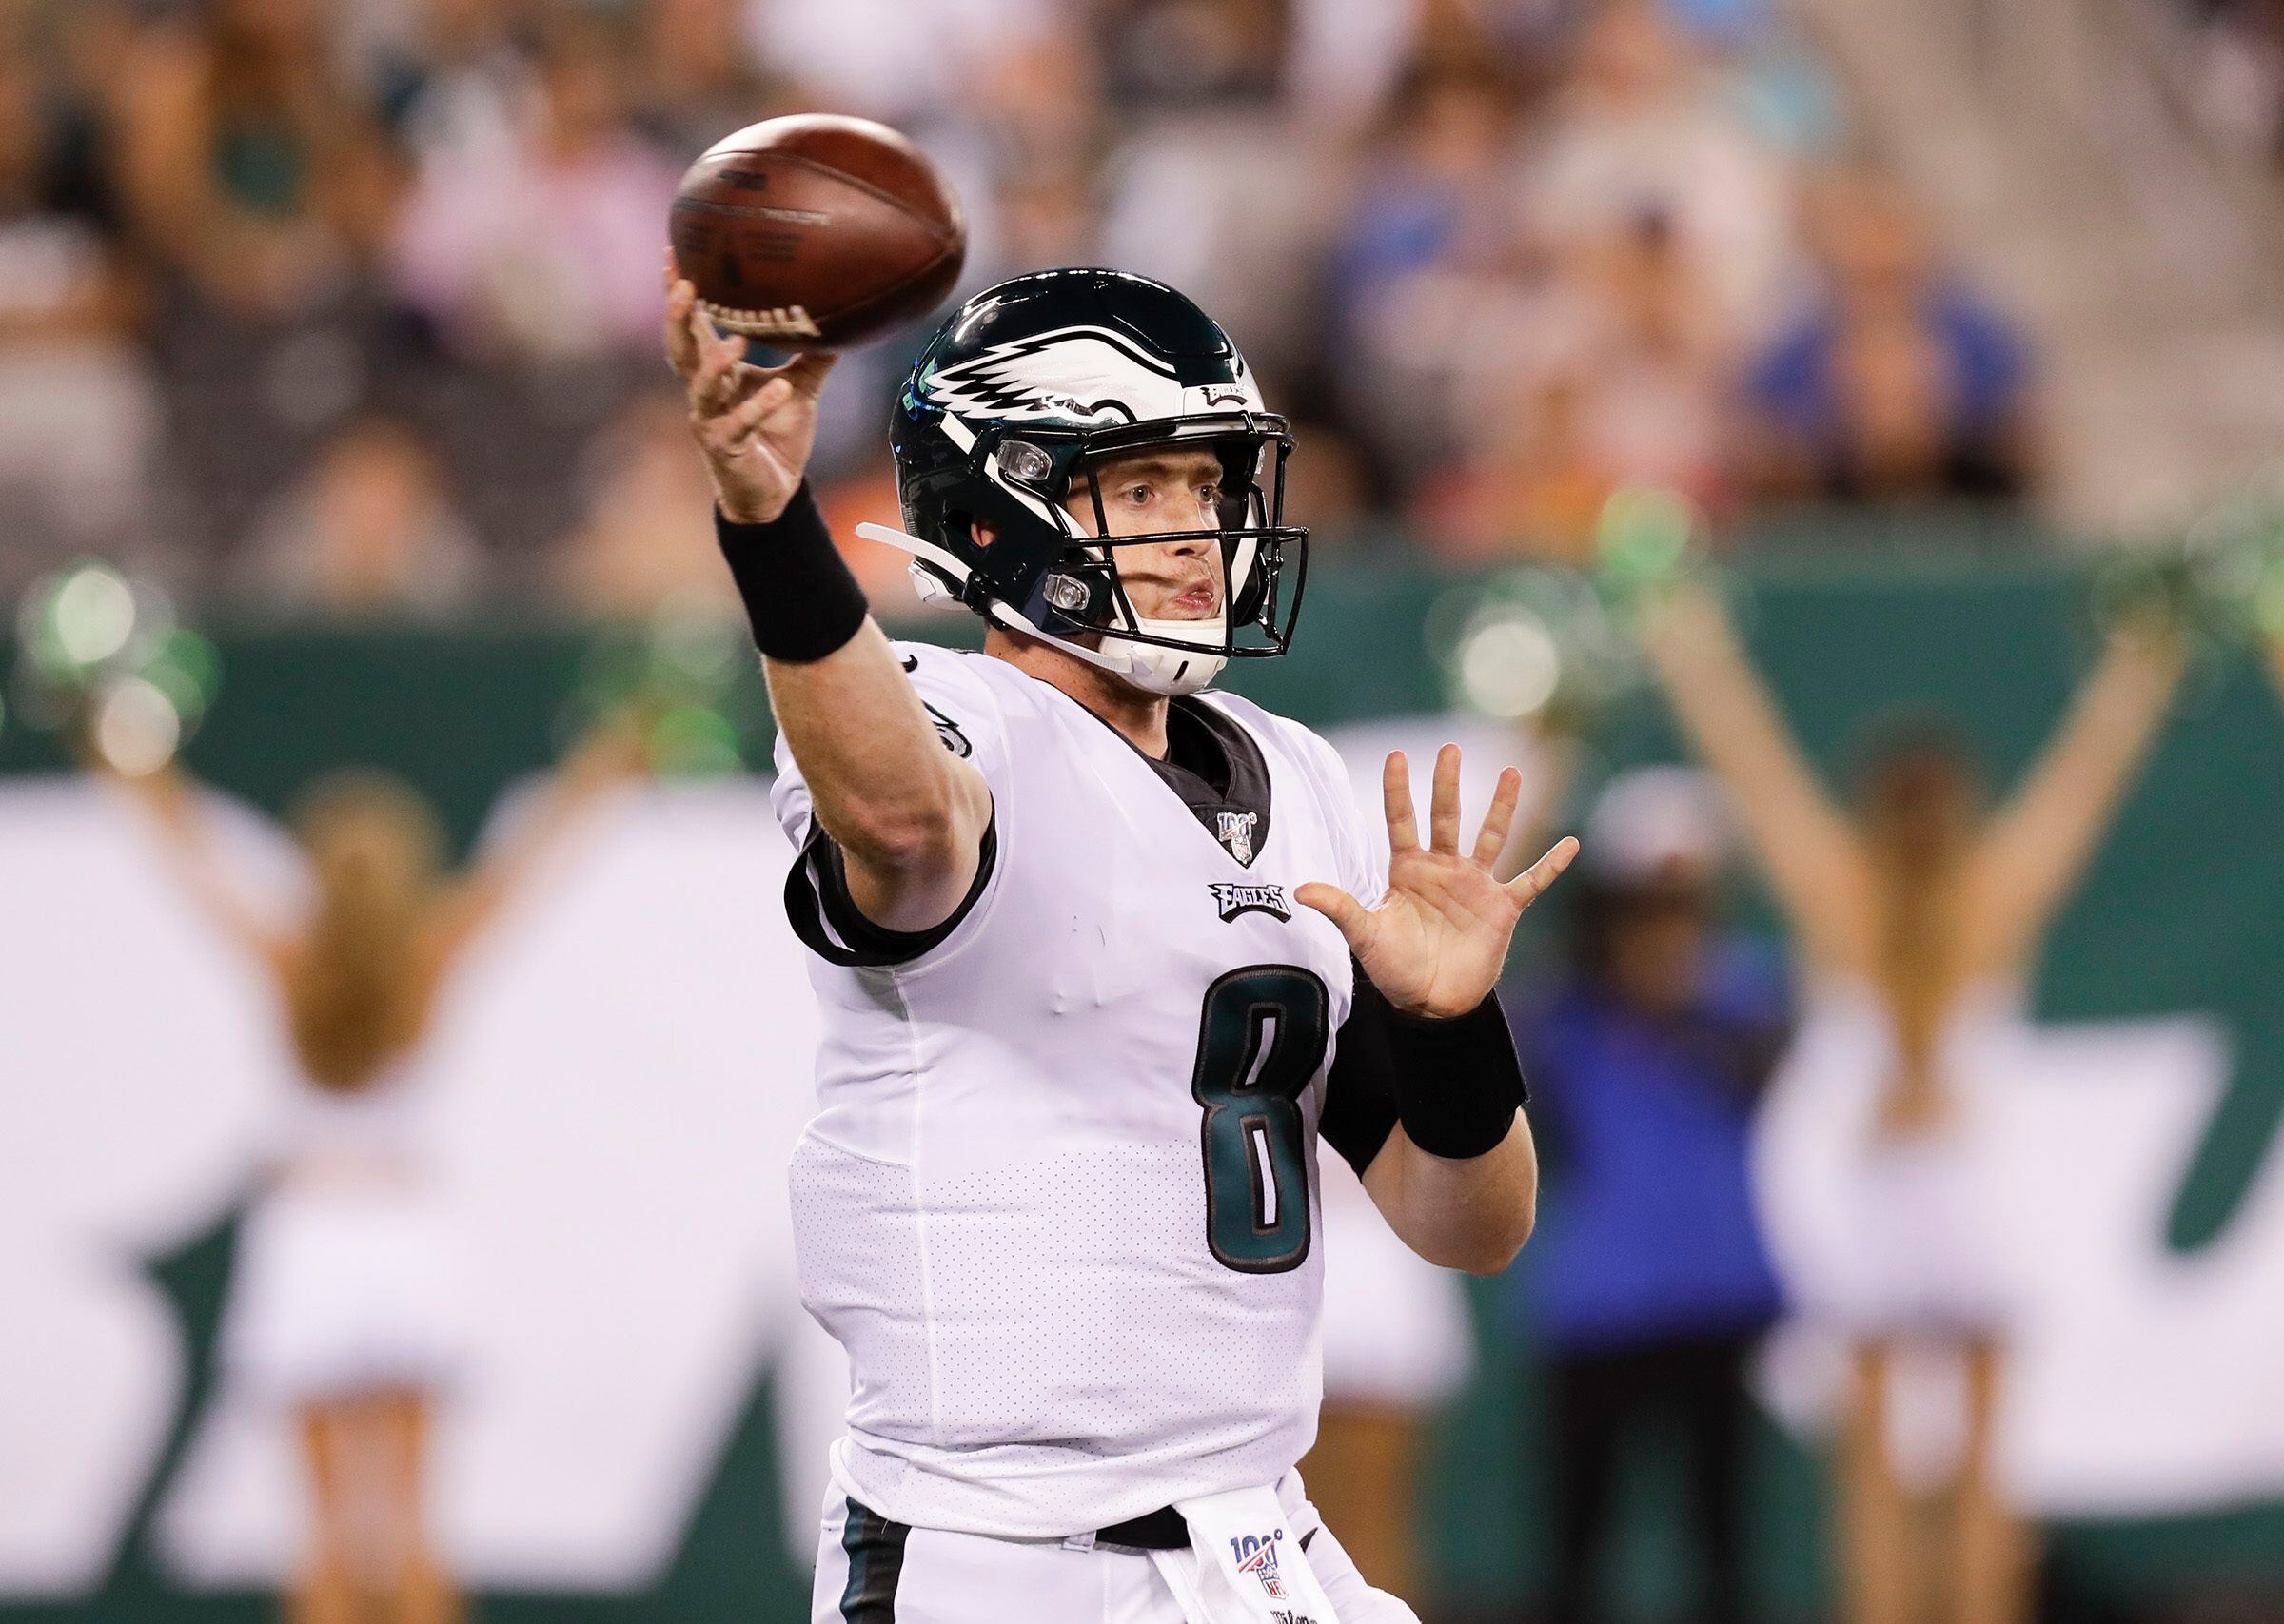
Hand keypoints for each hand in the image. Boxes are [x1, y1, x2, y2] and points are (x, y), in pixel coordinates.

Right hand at [663, 253, 836, 523]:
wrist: (775, 492)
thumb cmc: (778, 435)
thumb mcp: (801, 389)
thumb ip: (813, 356)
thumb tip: (842, 319)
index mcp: (716, 373)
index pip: (692, 326)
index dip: (679, 295)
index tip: (674, 255)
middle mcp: (705, 393)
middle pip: (680, 349)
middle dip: (678, 317)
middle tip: (685, 284)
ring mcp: (711, 421)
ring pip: (701, 387)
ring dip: (716, 362)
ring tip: (739, 339)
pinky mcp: (726, 448)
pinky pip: (740, 424)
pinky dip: (760, 406)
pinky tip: (780, 388)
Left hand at [1298, 746, 1577, 1017]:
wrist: (1432, 1004)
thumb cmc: (1395, 967)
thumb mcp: (1365, 936)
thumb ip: (1340, 908)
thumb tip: (1300, 890)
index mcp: (1408, 870)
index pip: (1401, 820)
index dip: (1398, 789)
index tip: (1397, 755)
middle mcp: (1443, 870)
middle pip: (1447, 817)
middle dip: (1448, 783)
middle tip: (1450, 748)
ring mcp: (1475, 886)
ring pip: (1491, 836)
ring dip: (1503, 806)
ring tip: (1514, 772)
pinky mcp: (1502, 908)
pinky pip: (1532, 881)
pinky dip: (1551, 865)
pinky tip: (1571, 843)